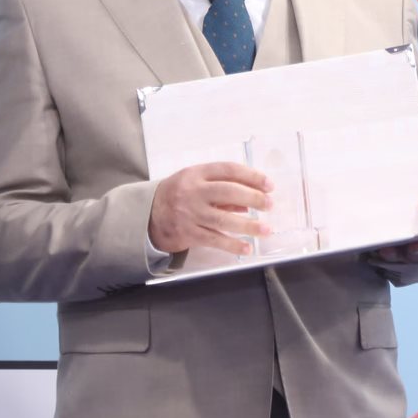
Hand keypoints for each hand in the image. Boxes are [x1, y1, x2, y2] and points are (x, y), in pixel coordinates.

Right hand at [148, 161, 272, 254]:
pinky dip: (232, 245)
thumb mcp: (196, 183)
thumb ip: (222, 188)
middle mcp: (192, 192)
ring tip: (266, 229)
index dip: (251, 176)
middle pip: (227, 192)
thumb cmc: (178, 195)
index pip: (228, 170)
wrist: (148, 215)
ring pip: (223, 219)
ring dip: (248, 225)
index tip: (268, 184)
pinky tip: (247, 247)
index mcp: (196, 174)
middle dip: (253, 198)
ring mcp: (190, 214)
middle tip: (270, 204)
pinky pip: (214, 240)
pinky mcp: (188, 233)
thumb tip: (250, 200)